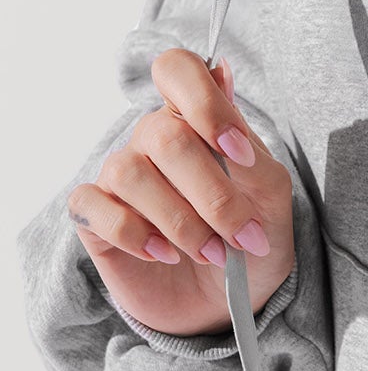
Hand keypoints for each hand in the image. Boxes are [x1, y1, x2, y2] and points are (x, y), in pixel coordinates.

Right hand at [68, 51, 295, 338]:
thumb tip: (223, 73)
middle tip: (240, 236)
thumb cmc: (250, 241)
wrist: (230, 302)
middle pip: (163, 134)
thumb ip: (247, 144)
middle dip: (211, 194)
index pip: (178, 69)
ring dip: (180, 222)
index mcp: (196, 121)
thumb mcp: (270, 198)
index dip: (204, 102)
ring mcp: (120, 176)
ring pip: (130, 172)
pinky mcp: (94, 216)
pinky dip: (136, 235)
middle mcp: (152, 139)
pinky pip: (95, 207)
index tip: (237, 152)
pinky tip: (166, 255)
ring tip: (212, 254)